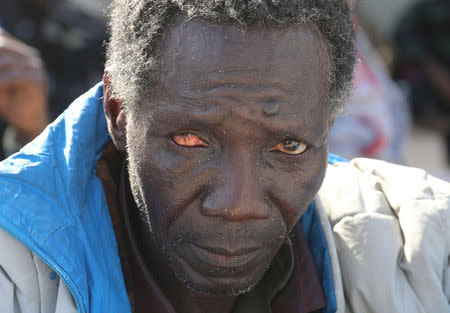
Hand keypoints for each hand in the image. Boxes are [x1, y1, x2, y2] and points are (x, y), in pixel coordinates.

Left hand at [0, 29, 47, 143]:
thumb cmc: (8, 101)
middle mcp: (31, 56)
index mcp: (20, 52)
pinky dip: (0, 83)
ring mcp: (36, 68)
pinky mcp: (38, 80)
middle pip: (3, 44)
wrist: (27, 122)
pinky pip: (13, 76)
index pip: (2, 36)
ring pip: (6, 61)